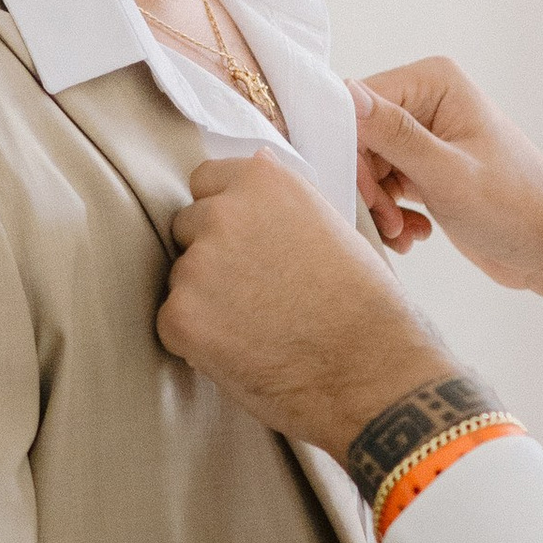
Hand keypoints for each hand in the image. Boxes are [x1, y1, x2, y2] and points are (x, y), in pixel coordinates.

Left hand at [158, 149, 451, 458]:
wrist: (370, 372)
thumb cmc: (363, 305)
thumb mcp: (331, 227)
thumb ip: (281, 201)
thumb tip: (254, 170)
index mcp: (262, 182)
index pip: (206, 181)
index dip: (225, 213)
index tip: (244, 242)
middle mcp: (223, 214)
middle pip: (187, 227)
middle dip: (211, 256)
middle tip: (255, 293)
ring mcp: (197, 266)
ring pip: (181, 277)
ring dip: (204, 300)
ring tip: (258, 327)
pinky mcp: (180, 317)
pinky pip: (172, 322)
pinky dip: (197, 341)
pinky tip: (243, 351)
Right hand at [358, 59, 542, 409]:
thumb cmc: (516, 208)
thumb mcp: (446, 174)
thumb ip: (394, 135)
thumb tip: (345, 94)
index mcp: (435, 83)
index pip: (360, 104)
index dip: (353, 150)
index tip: (365, 192)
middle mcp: (428, 101)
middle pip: (360, 138)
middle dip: (367, 186)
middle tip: (387, 220)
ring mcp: (427, 137)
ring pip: (369, 168)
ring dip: (378, 207)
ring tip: (403, 232)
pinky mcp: (427, 170)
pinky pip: (385, 187)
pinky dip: (392, 216)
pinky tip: (414, 234)